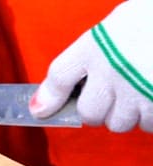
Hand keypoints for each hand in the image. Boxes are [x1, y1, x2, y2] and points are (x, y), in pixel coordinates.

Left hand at [30, 0, 152, 132]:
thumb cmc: (152, 20)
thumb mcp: (117, 26)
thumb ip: (88, 57)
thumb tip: (47, 99)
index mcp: (99, 45)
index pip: (60, 75)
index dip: (49, 97)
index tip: (41, 110)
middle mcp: (113, 71)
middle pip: (89, 113)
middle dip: (99, 108)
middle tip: (115, 91)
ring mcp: (139, 92)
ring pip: (120, 123)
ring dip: (128, 113)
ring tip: (142, 87)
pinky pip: (149, 125)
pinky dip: (152, 116)